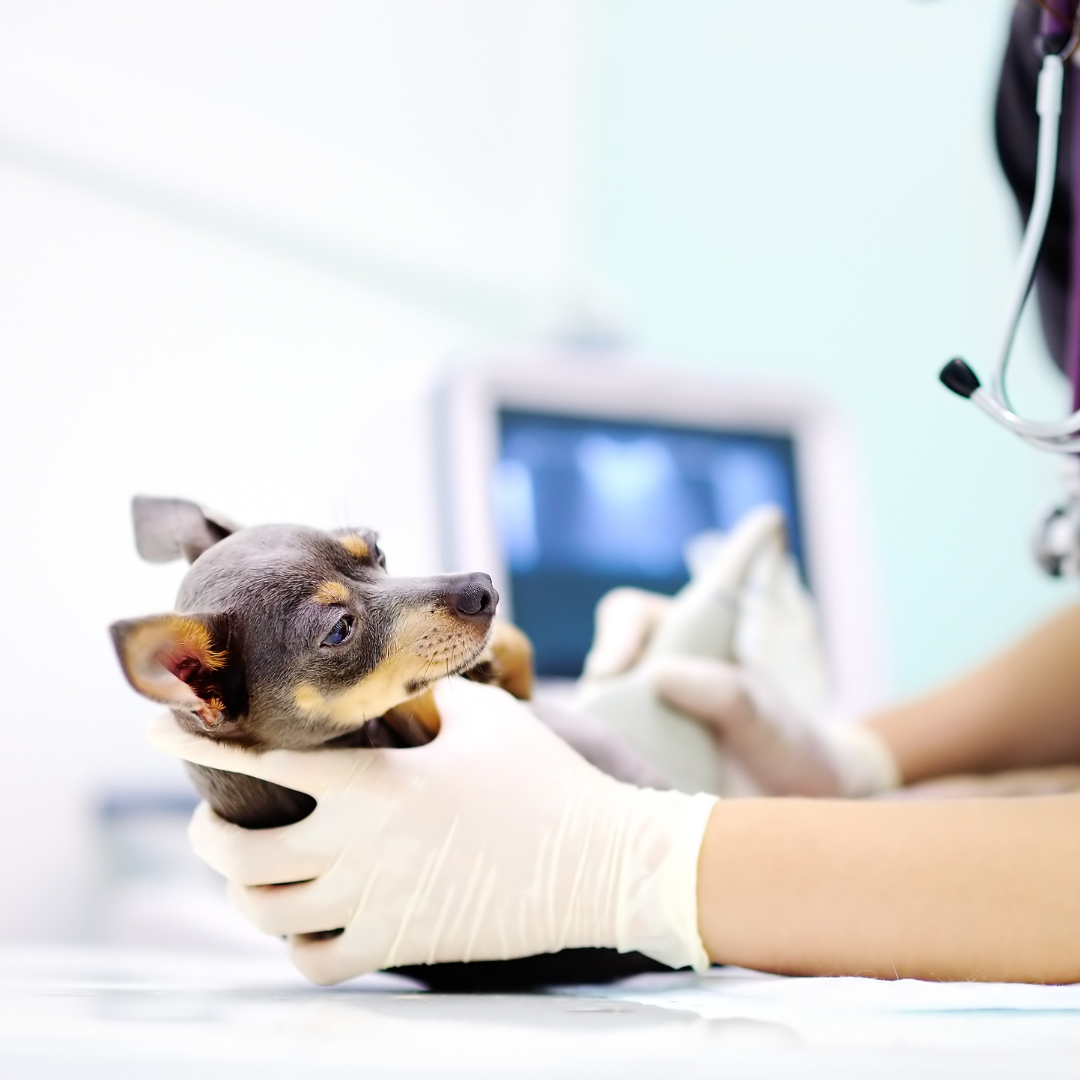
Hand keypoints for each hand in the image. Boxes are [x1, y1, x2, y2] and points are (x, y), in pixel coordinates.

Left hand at [147, 678, 716, 984]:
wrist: (597, 861)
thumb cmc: (542, 778)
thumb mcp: (483, 716)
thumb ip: (426, 693)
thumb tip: (395, 677)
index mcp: (372, 785)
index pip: (258, 759)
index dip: (196, 745)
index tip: (158, 732)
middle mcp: (356, 849)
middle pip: (236, 851)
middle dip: (205, 829)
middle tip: (209, 813)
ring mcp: (373, 905)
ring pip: (262, 913)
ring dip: (240, 887)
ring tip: (247, 866)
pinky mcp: (398, 946)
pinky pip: (313, 962)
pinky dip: (292, 942)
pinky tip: (303, 916)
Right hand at [580, 510, 897, 796]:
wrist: (804, 804)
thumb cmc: (786, 743)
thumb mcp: (767, 715)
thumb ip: (728, 693)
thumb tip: (660, 675)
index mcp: (678, 643)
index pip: (628, 616)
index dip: (616, 636)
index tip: (613, 670)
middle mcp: (644, 682)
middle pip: (596, 675)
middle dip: (599, 701)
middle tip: (618, 736)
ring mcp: (632, 730)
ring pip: (588, 727)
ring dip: (600, 748)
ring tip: (629, 777)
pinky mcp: (629, 776)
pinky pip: (599, 773)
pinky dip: (604, 783)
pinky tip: (624, 803)